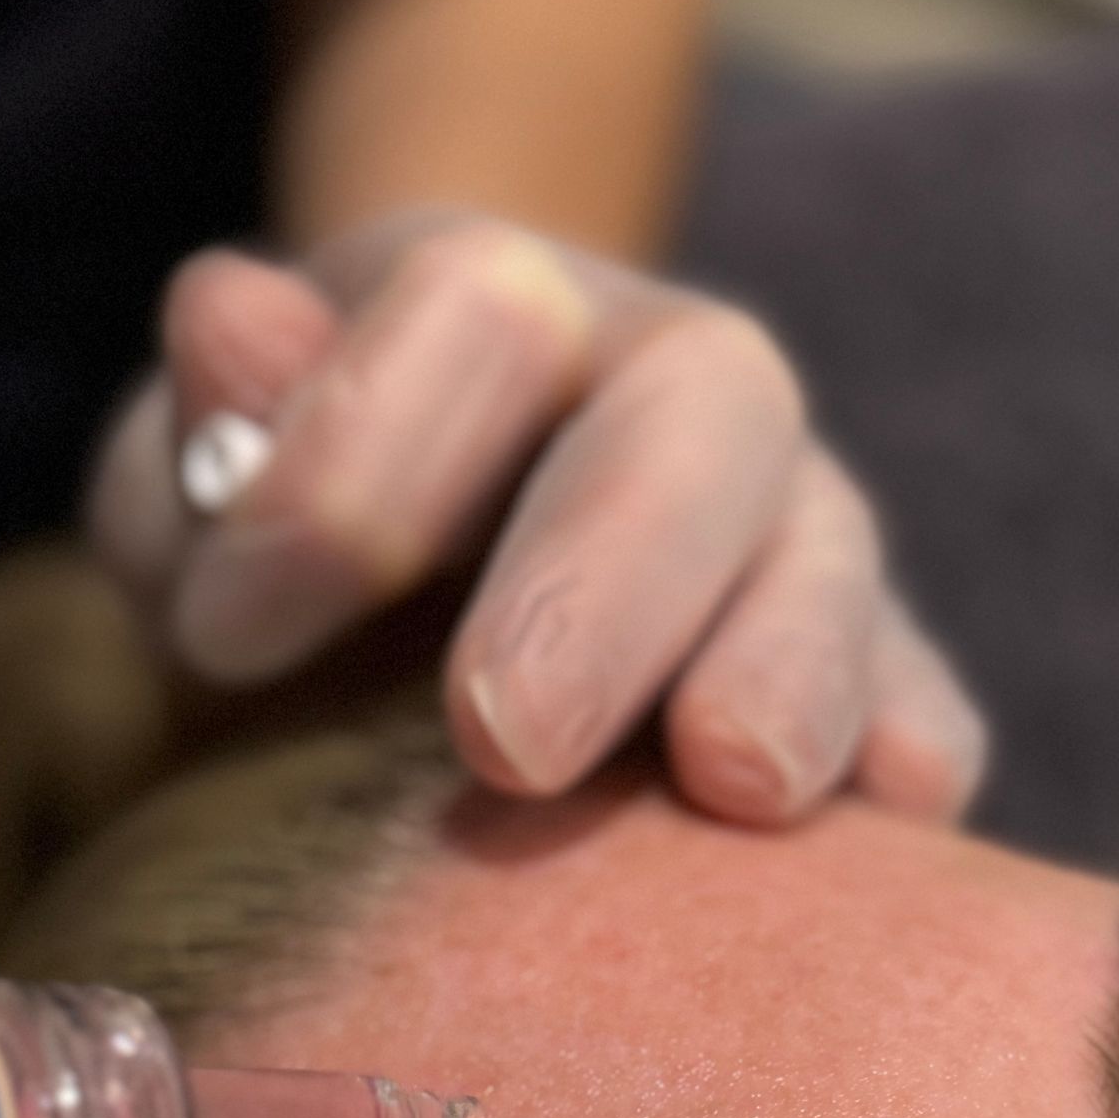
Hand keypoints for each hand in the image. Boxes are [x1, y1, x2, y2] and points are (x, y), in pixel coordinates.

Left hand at [89, 210, 986, 825]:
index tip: (231, 639)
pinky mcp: (864, 681)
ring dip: (790, 664)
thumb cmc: (287, 558)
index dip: (354, 464)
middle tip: (507, 739)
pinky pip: (921, 705)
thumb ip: (210, 428)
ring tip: (732, 779)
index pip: (474, 310)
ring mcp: (787, 532)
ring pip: (829, 555)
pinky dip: (908, 751)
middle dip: (605, 574)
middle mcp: (673, 391)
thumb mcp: (197, 490)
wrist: (404, 623)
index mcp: (497, 308)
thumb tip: (227, 326)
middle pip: (697, 414)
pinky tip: (888, 808)